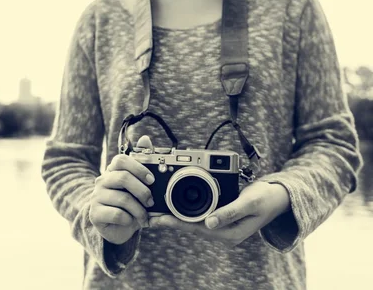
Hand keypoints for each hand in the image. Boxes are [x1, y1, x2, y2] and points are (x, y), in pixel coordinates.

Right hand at [89, 154, 154, 244]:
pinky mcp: (95, 214)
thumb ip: (143, 163)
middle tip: (151, 201)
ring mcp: (96, 198)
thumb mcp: (139, 186)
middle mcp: (102, 181)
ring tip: (144, 216)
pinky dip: (129, 219)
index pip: (120, 160)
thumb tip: (145, 138)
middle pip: (123, 178)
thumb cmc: (130, 205)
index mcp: (113, 171)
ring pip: (122, 199)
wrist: (117, 228)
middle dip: (142, 191)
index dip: (138, 168)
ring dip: (139, 210)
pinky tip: (130, 221)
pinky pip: (117, 214)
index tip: (152, 180)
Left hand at [149, 182, 290, 246]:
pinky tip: (173, 209)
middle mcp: (224, 233)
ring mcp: (222, 227)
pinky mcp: (220, 220)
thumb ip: (230, 212)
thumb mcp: (250, 202)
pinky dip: (185, 213)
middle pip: (191, 228)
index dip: (178, 223)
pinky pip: (199, 218)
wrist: (279, 197)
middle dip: (171, 222)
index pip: (198, 228)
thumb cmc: (267, 198)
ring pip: (193, 224)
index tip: (161, 218)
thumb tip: (210, 222)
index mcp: (231, 233)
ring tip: (156, 214)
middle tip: (150, 217)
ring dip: (175, 218)